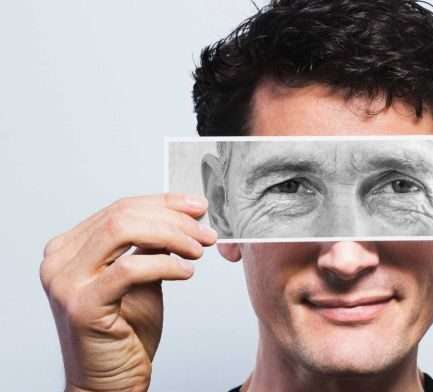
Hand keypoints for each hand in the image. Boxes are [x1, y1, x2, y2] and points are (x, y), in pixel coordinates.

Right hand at [39, 193, 216, 391]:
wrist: (111, 381)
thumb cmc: (125, 332)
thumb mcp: (142, 277)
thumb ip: (150, 246)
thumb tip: (181, 217)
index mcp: (71, 248)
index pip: (121, 208)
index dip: (164, 203)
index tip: (198, 207)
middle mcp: (60, 260)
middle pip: (122, 215)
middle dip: (173, 220)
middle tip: (205, 233)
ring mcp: (65, 282)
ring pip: (122, 231)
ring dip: (171, 236)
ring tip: (197, 250)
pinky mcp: (81, 305)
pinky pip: (130, 269)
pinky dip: (165, 264)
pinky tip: (186, 271)